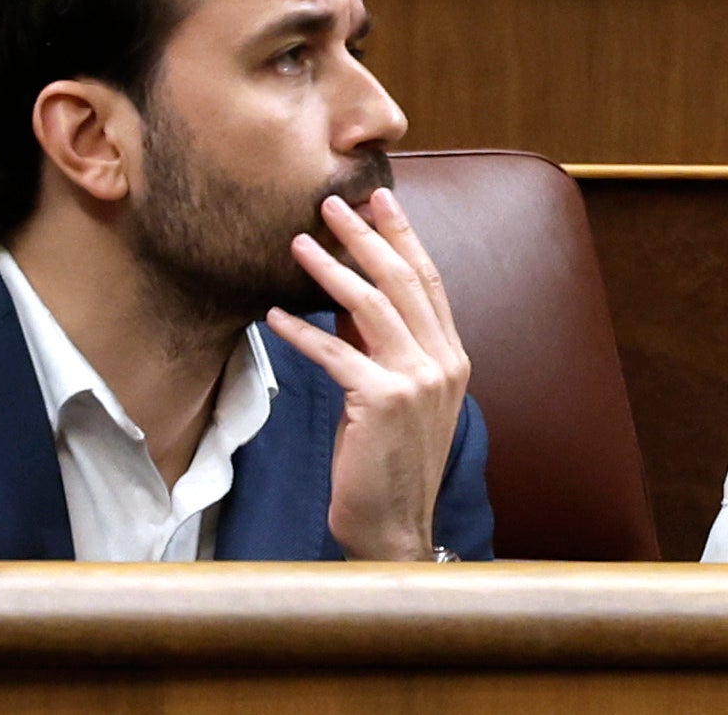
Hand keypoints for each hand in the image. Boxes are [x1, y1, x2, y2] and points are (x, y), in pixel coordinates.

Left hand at [267, 187, 472, 561]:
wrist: (397, 527)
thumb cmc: (391, 465)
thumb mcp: (396, 397)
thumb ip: (383, 350)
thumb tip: (349, 302)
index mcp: (452, 356)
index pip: (428, 280)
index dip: (404, 235)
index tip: (381, 200)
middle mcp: (443, 361)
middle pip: (402, 281)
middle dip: (366, 235)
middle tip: (334, 203)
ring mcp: (417, 380)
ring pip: (372, 306)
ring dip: (331, 270)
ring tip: (298, 243)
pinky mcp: (382, 401)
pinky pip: (336, 354)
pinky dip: (302, 332)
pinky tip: (275, 316)